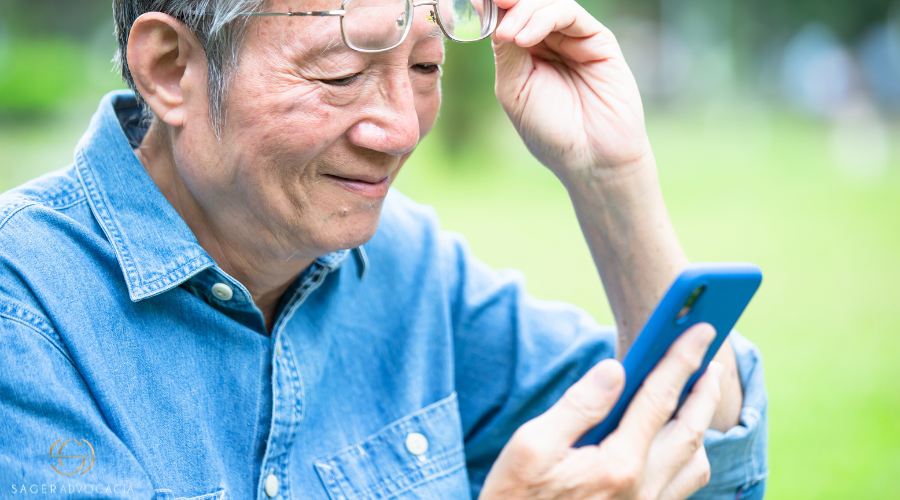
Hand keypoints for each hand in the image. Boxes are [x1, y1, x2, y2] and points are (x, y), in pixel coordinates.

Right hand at [478, 324, 722, 499]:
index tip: (700, 330)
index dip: (681, 360)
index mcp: (617, 465)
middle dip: (704, 389)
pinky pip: (682, 486)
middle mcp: (643, 490)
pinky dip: (690, 457)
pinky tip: (675, 445)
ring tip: (696, 399)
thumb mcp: (530, 447)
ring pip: (695, 463)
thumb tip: (614, 371)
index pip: (658, 400)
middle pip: (691, 430)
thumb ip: (578, 407)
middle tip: (711, 358)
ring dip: (703, 426)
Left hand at [491, 0, 649, 181]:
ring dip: (522, 12)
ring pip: (547, 4)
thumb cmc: (549, 131)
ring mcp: (575, 39)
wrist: (589, 158)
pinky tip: (524, 38)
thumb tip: (494, 14)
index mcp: (527, 53)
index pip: (507, 17)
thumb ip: (505, 52)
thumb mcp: (514, 89)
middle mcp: (552, 41)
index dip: (491, 7)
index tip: (473, 3)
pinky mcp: (599, 41)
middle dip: (505, 4)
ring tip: (508, 35)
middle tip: (488, 6)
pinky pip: (570, 14)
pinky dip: (544, 18)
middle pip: (526, 5)